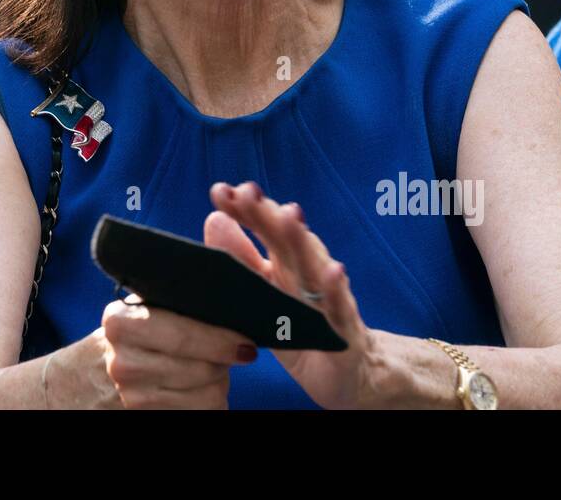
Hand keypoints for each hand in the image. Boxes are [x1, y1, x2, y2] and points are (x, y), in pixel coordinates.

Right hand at [98, 296, 255, 408]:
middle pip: (200, 370)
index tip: (248, 344)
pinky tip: (201, 388)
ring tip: (214, 368)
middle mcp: (122, 363)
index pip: (183, 336)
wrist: (96, 374)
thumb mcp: (148, 306)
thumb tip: (235, 302)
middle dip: (224, 361)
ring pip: (206, 397)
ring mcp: (132, 397)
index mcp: (121, 322)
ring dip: (220, 383)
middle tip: (235, 352)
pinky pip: (200, 414)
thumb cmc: (138, 332)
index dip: (221, 341)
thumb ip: (180, 298)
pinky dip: (210, 401)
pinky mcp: (144, 418)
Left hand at [206, 181, 380, 408]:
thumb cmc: (299, 326)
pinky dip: (337, 289)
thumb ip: (242, 259)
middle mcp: (306, 271)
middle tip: (247, 191)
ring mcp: (327, 296)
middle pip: (286, 238)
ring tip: (289, 215)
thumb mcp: (263, 295)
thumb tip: (214, 218)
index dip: (244, 210)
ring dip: (301, 240)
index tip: (220, 191)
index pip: (263, 228)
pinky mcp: (344, 327)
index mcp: (284, 261)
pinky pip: (340, 306)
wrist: (346, 370)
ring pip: (313, 264)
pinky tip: (334, 271)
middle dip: (268, 214)